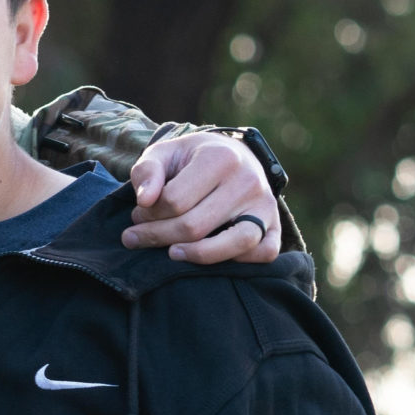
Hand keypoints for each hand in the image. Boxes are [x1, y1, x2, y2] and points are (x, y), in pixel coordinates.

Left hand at [124, 132, 279, 265]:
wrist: (231, 155)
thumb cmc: (191, 159)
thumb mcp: (163, 153)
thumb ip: (147, 171)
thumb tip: (144, 200)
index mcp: (220, 158)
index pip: (174, 201)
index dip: (147, 213)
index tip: (139, 213)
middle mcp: (248, 180)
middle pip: (196, 226)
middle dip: (158, 236)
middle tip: (138, 235)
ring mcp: (265, 204)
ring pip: (234, 243)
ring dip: (196, 255)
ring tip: (172, 253)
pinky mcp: (275, 223)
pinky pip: (266, 252)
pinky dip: (241, 261)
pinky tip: (212, 255)